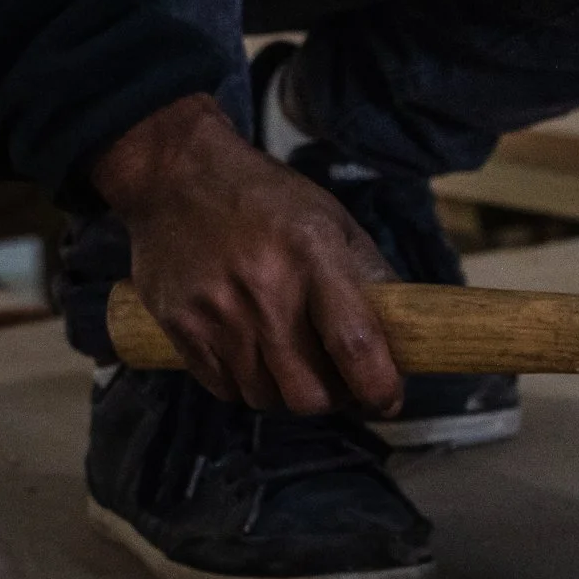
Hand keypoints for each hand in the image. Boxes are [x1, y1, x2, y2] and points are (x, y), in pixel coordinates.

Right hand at [92, 93, 402, 417]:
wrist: (173, 175)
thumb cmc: (266, 199)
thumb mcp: (331, 221)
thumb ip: (369, 278)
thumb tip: (405, 338)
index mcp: (314, 255)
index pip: (355, 345)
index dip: (379, 389)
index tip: (388, 402)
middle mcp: (265, 290)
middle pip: (307, 394)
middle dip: (332, 399)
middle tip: (338, 382)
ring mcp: (217, 313)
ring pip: (266, 399)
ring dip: (286, 392)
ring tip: (290, 360)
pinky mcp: (180, 327)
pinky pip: (224, 389)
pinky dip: (245, 384)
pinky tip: (251, 352)